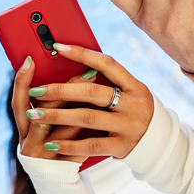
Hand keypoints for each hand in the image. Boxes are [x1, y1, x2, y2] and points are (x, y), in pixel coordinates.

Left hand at [22, 44, 153, 158]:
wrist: (157, 143)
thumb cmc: (133, 111)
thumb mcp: (129, 92)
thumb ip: (108, 81)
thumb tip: (74, 65)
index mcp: (135, 85)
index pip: (107, 64)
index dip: (83, 54)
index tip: (58, 47)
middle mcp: (134, 104)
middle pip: (92, 92)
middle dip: (60, 90)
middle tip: (36, 90)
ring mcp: (129, 126)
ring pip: (88, 118)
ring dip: (58, 115)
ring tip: (35, 114)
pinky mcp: (122, 146)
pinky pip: (91, 145)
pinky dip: (69, 144)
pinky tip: (51, 143)